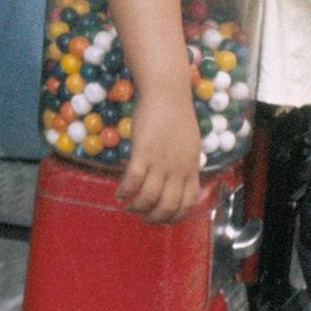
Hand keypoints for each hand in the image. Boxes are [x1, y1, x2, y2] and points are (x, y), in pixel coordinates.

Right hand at [117, 92, 206, 222]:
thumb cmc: (176, 114)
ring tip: (128, 206)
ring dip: (137, 207)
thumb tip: (177, 177)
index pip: (188, 203)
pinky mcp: (143, 152)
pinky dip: (125, 191)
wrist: (167, 92)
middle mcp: (178, 168)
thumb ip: (184, 162)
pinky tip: (119, 192)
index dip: (174, 216)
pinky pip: (133, 180)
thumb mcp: (189, 143)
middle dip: (154, 217)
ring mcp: (161, 161)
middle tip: (143, 216)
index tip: (163, 218)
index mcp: (191, 167)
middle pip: (168, 206)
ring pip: (149, 197)